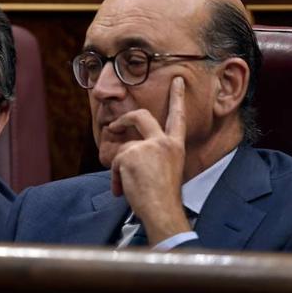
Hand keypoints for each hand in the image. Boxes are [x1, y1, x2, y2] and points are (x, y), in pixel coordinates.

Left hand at [109, 77, 190, 244]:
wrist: (161, 211)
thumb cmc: (163, 198)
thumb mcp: (165, 170)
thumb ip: (152, 156)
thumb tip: (127, 153)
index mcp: (175, 146)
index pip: (178, 116)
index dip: (177, 97)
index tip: (177, 81)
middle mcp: (163, 142)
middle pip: (141, 115)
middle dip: (124, 118)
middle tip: (113, 126)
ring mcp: (147, 147)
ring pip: (122, 148)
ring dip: (118, 167)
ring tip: (125, 185)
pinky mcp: (130, 154)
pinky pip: (114, 161)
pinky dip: (114, 177)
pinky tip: (122, 189)